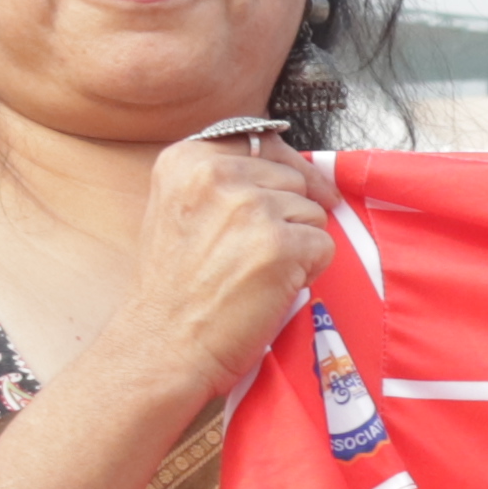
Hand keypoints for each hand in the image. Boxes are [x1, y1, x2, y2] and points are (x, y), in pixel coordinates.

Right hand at [121, 132, 338, 393]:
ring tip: (258, 274)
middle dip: (288, 216)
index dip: (284, 171)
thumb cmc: (173, 290)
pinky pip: (324, 245)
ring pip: (313, 212)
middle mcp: (217, 174)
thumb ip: (222, 181)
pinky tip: (272, 288)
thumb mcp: (178, 211)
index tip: (292, 194)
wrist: (163, 346)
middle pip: (292, 179)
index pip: (261, 143)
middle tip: (254, 255)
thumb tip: (287, 170)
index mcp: (187, 159)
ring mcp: (250, 208)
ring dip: (299, 245)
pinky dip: (309, 271)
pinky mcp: (280, 245)